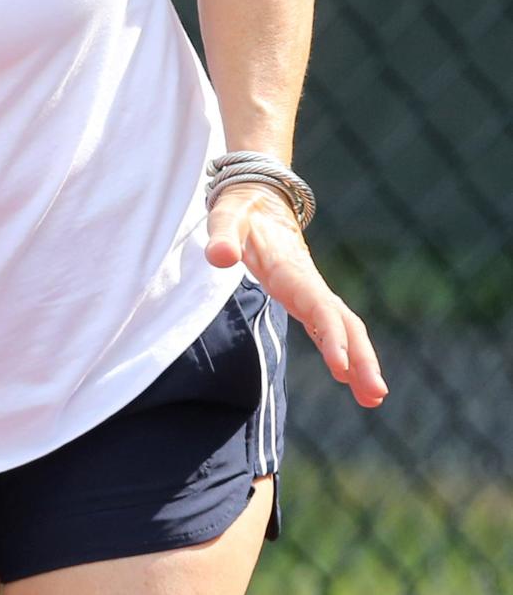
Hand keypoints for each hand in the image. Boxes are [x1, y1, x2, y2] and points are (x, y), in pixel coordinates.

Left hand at [205, 183, 387, 408]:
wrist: (257, 195)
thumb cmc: (240, 210)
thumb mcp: (225, 218)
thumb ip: (221, 237)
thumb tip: (218, 257)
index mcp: (292, 269)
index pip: (319, 305)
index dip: (332, 336)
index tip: (341, 368)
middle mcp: (308, 282)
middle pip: (344, 321)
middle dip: (362, 357)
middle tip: (376, 396)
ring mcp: (310, 290)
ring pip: (344, 326)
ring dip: (361, 360)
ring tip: (373, 399)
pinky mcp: (305, 296)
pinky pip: (330, 326)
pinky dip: (343, 351)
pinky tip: (349, 378)